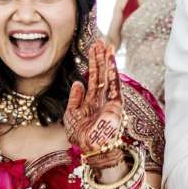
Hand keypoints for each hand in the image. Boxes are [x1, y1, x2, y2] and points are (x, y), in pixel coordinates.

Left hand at [64, 40, 124, 169]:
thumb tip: (77, 82)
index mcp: (92, 99)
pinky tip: (111, 59)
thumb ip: (75, 97)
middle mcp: (102, 96)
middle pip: (102, 72)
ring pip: (109, 75)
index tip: (92, 47)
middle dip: (100, 56)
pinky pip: (114, 83)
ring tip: (107, 45)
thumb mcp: (71, 113)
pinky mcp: (116, 103)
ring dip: (108, 60)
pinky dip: (113, 70)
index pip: (93, 76)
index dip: (93, 61)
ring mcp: (110, 99)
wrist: (91, 148)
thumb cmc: (80, 135)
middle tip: (100, 40)